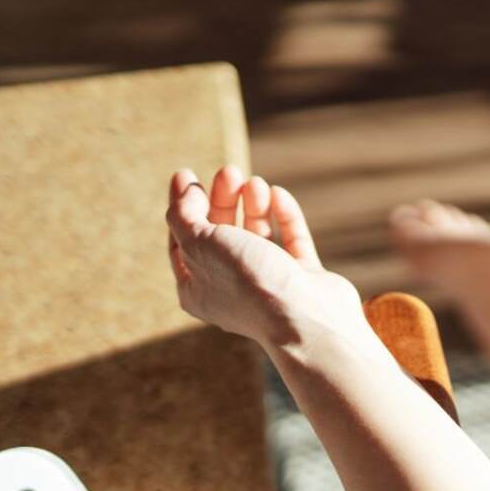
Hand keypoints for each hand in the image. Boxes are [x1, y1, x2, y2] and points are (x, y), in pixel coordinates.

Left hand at [166, 167, 368, 349]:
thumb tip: (185, 190)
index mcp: (198, 289)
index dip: (183, 207)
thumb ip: (183, 214)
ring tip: (256, 183)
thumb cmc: (248, 283)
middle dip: (223, 199)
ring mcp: (271, 284)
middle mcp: (232, 288)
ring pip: (257, 235)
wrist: (307, 318)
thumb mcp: (200, 243)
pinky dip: (284, 216)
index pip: (182, 241)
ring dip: (253, 204)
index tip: (186, 174)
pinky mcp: (304, 278)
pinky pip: (292, 240)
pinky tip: (278, 194)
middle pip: (221, 234)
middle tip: (229, 171)